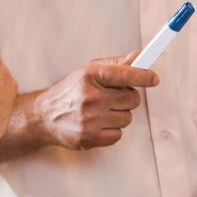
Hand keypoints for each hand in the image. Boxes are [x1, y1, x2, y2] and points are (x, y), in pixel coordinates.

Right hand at [32, 53, 158, 149]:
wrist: (42, 117)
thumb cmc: (69, 92)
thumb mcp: (87, 71)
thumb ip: (115, 65)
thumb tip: (138, 57)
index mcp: (89, 76)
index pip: (126, 74)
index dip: (144, 76)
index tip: (153, 78)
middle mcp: (89, 98)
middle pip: (133, 100)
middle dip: (128, 98)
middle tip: (113, 98)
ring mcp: (89, 120)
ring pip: (127, 118)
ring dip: (119, 115)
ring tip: (101, 112)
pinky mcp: (89, 138)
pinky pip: (118, 135)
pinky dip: (112, 131)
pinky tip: (97, 124)